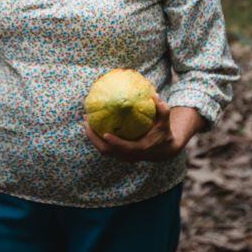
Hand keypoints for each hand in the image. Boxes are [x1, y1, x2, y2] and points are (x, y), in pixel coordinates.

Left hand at [83, 96, 201, 162]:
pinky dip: (96, 136)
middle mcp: (129, 155)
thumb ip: (162, 110)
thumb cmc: (163, 133)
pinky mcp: (118, 153)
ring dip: (92, 137)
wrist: (163, 150)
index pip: (125, 148)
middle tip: (86, 122)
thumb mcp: (165, 122)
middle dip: (94, 138)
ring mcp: (122, 156)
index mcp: (140, 149)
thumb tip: (154, 94)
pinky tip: (92, 122)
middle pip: (107, 151)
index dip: (115, 143)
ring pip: (102, 149)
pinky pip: (103, 146)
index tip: (105, 134)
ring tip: (85, 120)